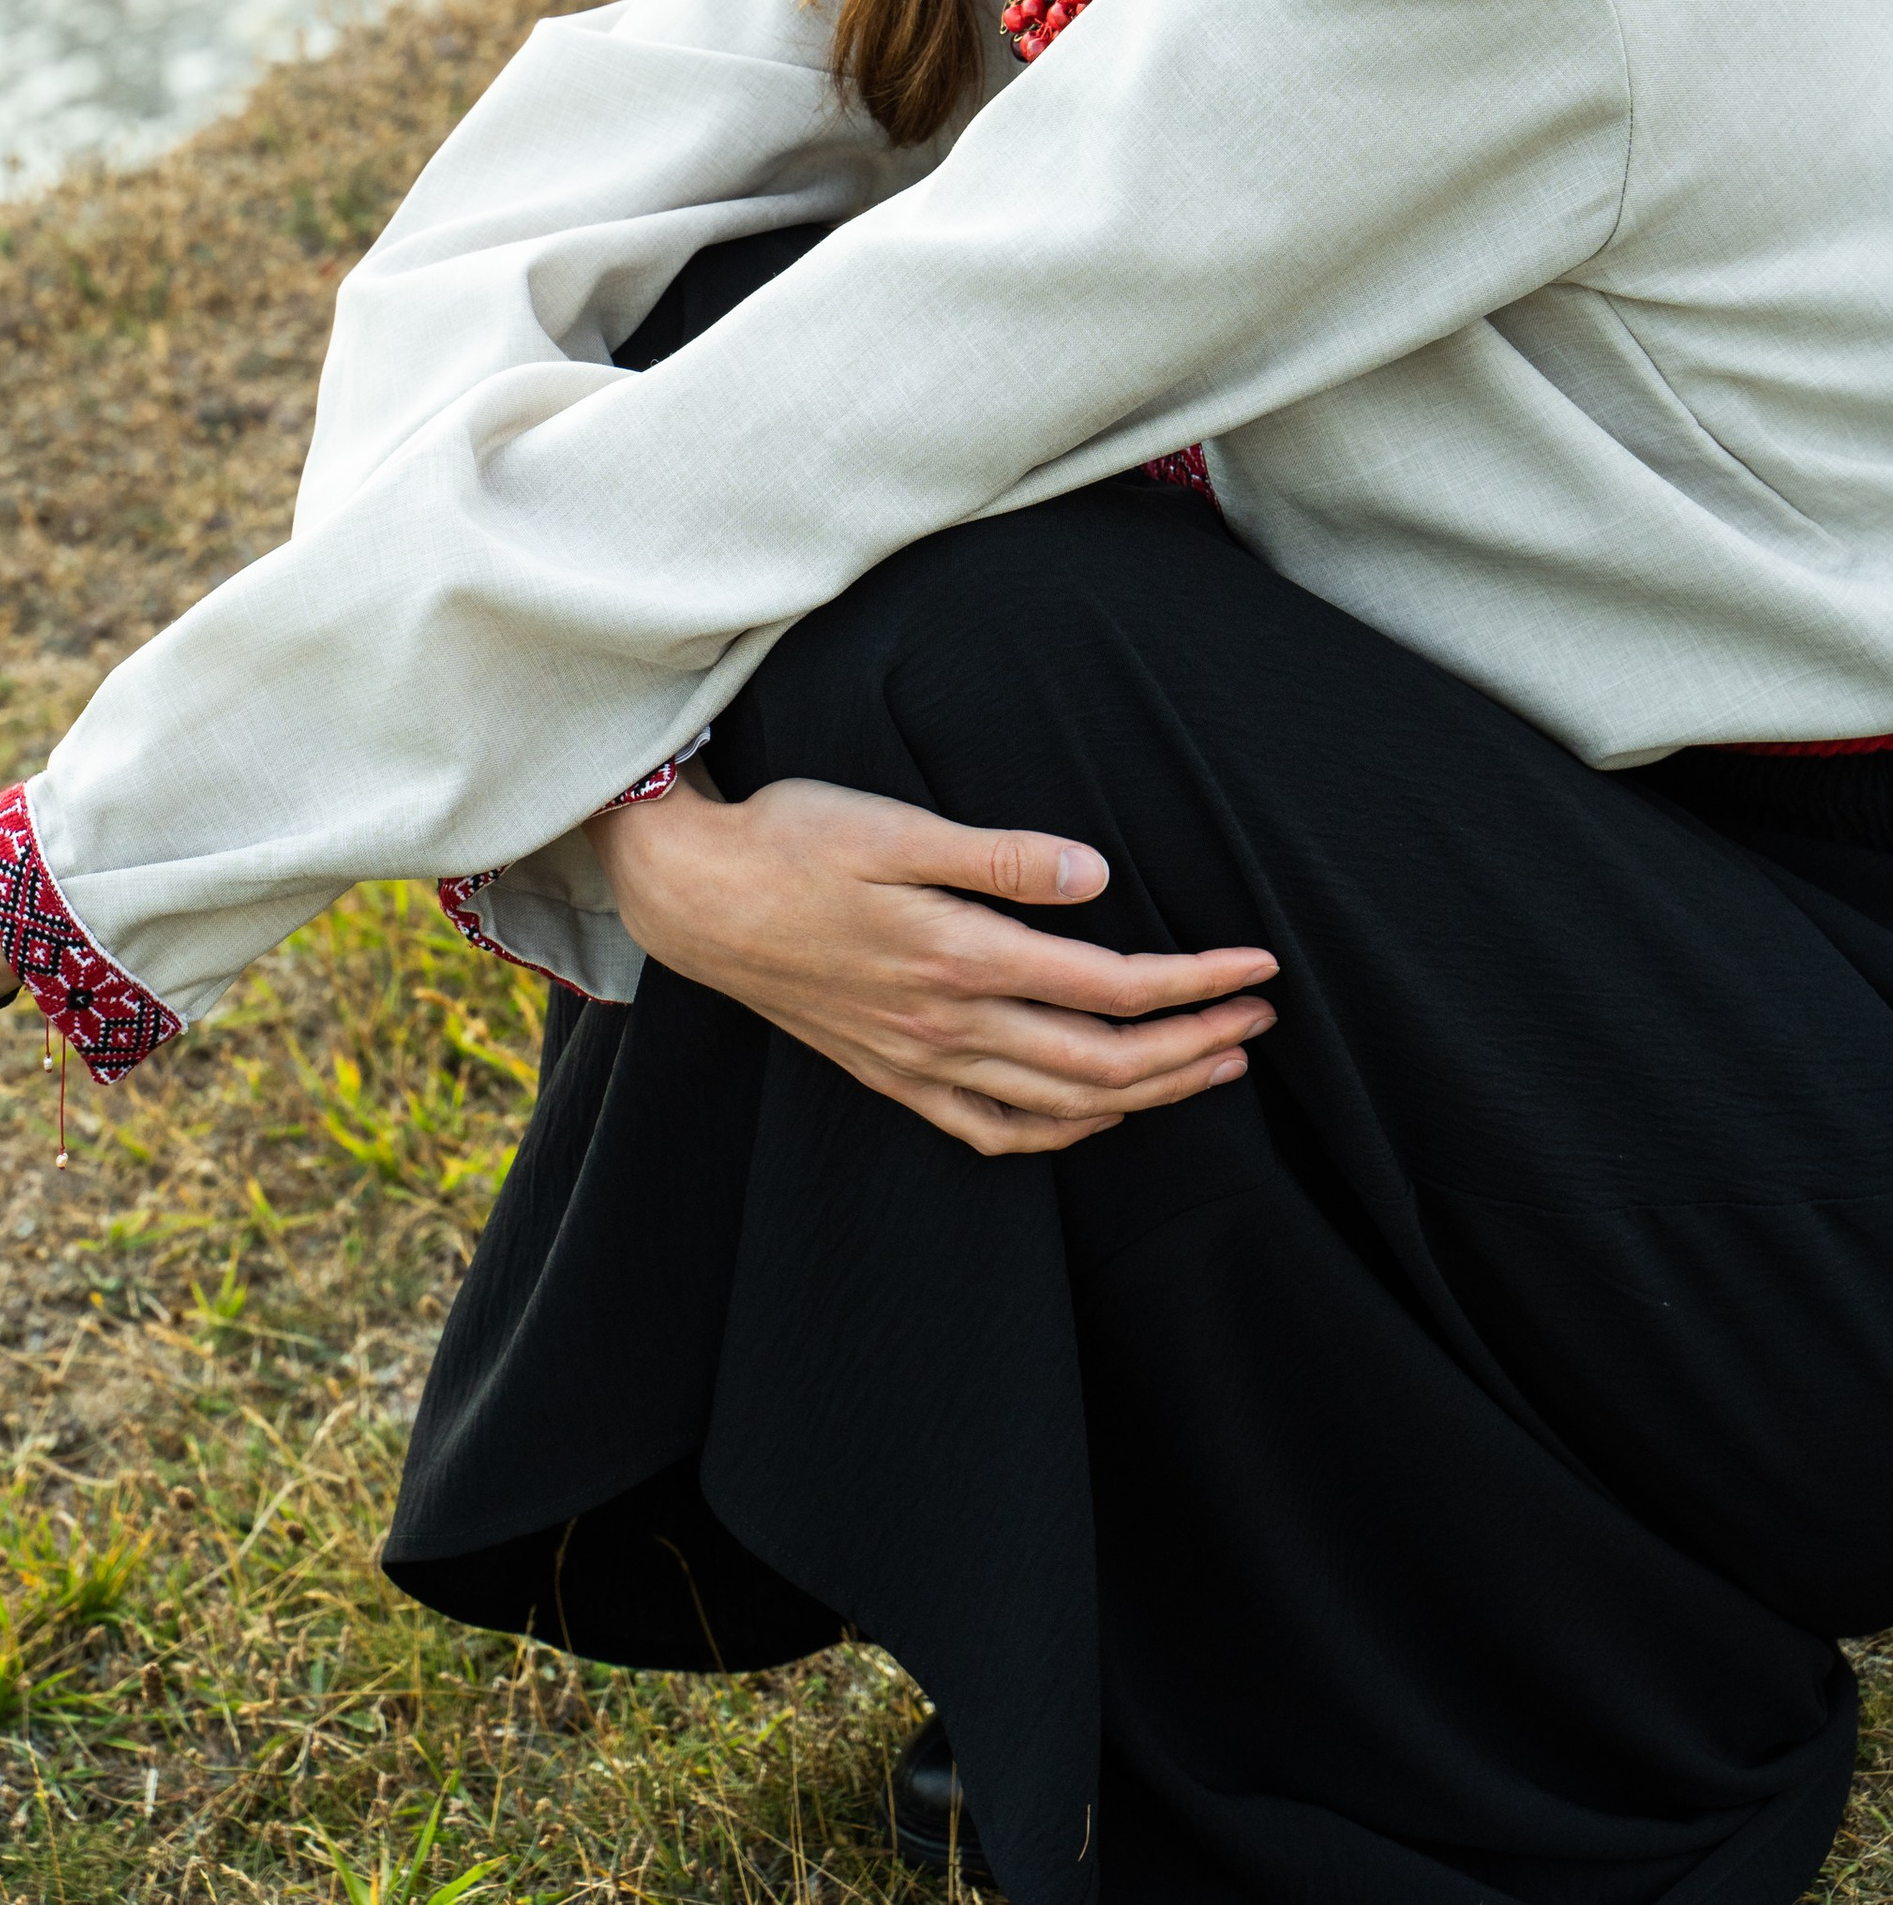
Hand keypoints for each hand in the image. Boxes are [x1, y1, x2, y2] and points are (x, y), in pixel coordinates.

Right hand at [593, 771, 1276, 1155]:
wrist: (694, 896)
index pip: (1110, 988)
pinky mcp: (891, 1075)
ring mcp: (918, 1062)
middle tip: (1262, 1021)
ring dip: (1151, 1091)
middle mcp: (946, 1025)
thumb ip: (998, 855)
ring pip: (1062, 1104)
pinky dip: (1062, 1131)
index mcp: (958, 956)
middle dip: (1196, 1047)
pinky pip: (994, 1130)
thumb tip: (1096, 876)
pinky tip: (1096, 1114)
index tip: (1258, 965)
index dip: (1195, 981)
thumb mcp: (892, 826)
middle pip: (1104, 1064)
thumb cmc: (791, 840)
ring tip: (1213, 1066)